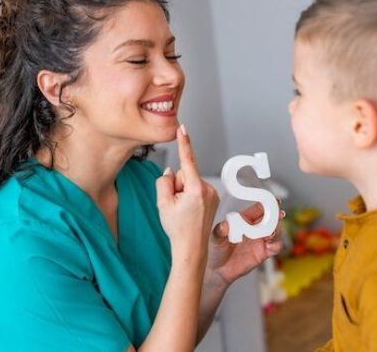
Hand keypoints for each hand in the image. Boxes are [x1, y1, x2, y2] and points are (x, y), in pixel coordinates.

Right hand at [156, 125, 219, 261]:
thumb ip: (164, 182)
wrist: (191, 247)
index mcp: (195, 189)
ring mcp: (213, 194)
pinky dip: (191, 196)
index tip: (183, 129)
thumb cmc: (177, 228)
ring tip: (184, 210)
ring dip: (184, 191)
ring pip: (191, 181)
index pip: (188, 161)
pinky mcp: (214, 198)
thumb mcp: (162, 204)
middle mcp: (208, 189)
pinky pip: (197, 188)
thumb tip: (171, 172)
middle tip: (176, 205)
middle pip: (185, 174)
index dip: (184, 143)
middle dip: (178, 185)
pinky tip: (190, 210)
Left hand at [206, 202, 284, 285]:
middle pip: (271, 218)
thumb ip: (219, 231)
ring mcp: (260, 240)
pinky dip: (276, 246)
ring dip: (276, 230)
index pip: (259, 209)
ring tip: (270, 233)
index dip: (268, 204)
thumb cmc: (216, 250)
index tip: (274, 201)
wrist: (219, 270)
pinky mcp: (263, 253)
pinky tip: (270, 246)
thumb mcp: (215, 239)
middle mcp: (254, 228)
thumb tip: (223, 225)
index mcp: (244, 219)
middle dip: (276, 216)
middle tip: (279, 215)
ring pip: (276, 231)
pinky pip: (276, 247)